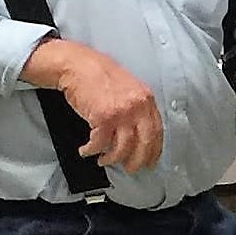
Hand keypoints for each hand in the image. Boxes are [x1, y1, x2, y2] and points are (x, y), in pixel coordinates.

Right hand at [21, 39, 163, 172]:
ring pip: (122, 147)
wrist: (78, 65)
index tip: (149, 162)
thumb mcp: (129, 89)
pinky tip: (86, 150)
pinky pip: (99, 143)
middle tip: (130, 169)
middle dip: (137, 161)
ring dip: (112, 158)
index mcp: (146, 99)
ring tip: (104, 160)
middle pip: (144, 143)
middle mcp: (138, 106)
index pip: (157, 131)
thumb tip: (139, 135)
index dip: (153, 151)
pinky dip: (91, 150)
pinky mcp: (103, 117)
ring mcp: (121, 112)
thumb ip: (138, 108)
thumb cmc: (100, 76)